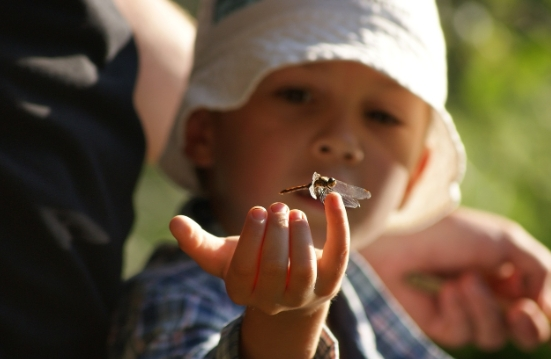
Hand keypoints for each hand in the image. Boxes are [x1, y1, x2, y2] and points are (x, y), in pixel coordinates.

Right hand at [169, 192, 349, 358]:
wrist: (289, 291)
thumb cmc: (252, 266)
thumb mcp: (223, 257)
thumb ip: (198, 243)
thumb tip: (174, 222)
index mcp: (243, 291)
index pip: (244, 269)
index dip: (251, 238)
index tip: (257, 211)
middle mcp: (274, 300)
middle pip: (275, 270)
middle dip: (276, 234)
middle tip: (276, 208)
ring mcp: (305, 294)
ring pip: (305, 270)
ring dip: (300, 236)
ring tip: (293, 213)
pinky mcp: (330, 282)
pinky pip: (338, 255)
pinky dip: (339, 225)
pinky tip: (334, 198)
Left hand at [361, 207, 550, 350]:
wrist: (398, 236)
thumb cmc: (450, 232)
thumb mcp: (506, 242)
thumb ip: (542, 272)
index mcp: (508, 273)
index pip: (540, 307)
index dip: (546, 312)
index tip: (533, 302)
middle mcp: (489, 295)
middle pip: (526, 334)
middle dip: (529, 327)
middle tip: (519, 310)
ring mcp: (463, 311)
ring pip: (495, 336)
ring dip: (484, 308)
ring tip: (463, 279)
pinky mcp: (439, 324)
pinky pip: (463, 334)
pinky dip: (459, 311)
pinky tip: (445, 291)